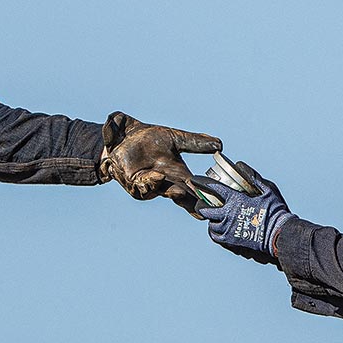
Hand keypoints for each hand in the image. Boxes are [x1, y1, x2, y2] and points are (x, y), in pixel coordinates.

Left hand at [100, 111, 222, 212]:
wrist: (122, 136)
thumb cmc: (149, 138)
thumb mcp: (175, 138)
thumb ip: (195, 143)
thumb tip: (220, 144)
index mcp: (177, 173)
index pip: (194, 188)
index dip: (204, 197)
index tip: (216, 203)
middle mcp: (165, 182)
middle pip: (180, 197)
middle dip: (189, 203)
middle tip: (200, 207)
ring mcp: (148, 184)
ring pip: (160, 192)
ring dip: (170, 193)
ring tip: (180, 192)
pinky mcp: (132, 182)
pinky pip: (141, 187)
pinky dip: (150, 184)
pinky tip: (157, 177)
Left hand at [191, 160, 291, 264]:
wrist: (279, 233)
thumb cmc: (275, 210)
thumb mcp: (267, 189)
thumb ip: (252, 176)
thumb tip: (240, 165)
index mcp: (235, 200)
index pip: (213, 189)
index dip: (202, 183)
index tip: (195, 181)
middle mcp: (228, 215)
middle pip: (205, 209)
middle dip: (202, 204)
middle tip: (203, 201)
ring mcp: (228, 228)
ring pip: (210, 223)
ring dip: (210, 218)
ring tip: (214, 215)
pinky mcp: (230, 240)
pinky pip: (215, 235)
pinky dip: (214, 230)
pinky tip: (217, 227)